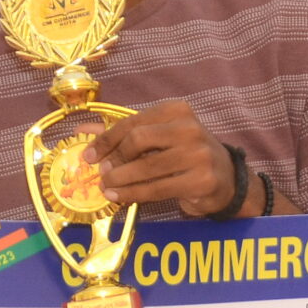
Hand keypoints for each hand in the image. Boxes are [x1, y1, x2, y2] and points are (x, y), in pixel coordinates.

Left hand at [85, 100, 238, 215]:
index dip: (106, 139)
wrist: (225, 178)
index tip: (89, 156)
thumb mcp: (157, 138)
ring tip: (106, 187)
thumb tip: (81, 130)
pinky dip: (134, 194)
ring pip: (147, 167)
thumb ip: (121, 133)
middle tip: (102, 173)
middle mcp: (189, 128)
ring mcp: (198, 154)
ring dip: (121, 180)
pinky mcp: (202, 180)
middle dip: (115, 158)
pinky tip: (120, 197)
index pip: (133, 122)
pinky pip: (158, 189)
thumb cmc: (184, 155)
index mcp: (176, 110)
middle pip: (138, 140)